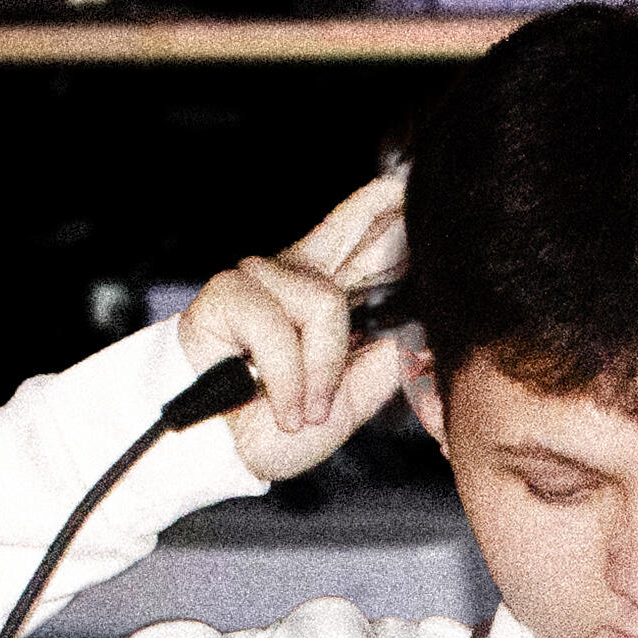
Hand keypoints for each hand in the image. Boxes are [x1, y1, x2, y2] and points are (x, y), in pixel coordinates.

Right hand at [177, 169, 411, 483]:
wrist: (219, 453)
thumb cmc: (271, 428)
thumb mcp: (344, 406)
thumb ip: (381, 371)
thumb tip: (419, 335)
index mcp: (322, 297)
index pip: (362, 245)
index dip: (386, 213)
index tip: (411, 185)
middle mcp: (293, 278)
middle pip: (345, 227)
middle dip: (377, 206)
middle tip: (404, 186)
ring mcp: (261, 280)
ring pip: (324, 302)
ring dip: (318, 371)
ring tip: (301, 411)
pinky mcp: (229, 292)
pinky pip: (278, 327)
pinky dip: (287, 377)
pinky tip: (283, 406)